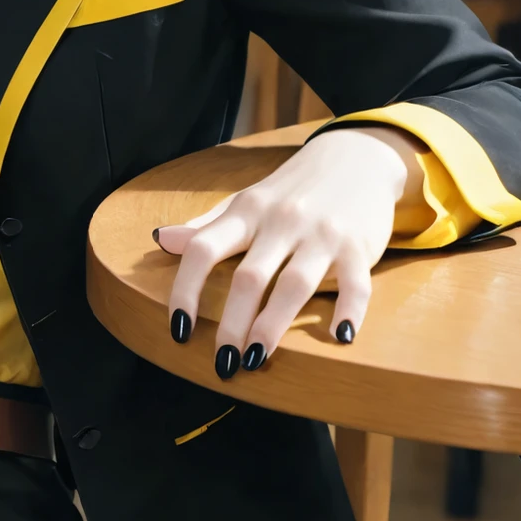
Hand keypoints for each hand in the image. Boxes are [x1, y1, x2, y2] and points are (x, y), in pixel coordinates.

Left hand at [155, 125, 421, 371]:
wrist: (355, 156)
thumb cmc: (290, 190)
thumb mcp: (246, 201)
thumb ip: (206, 225)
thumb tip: (162, 241)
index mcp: (246, 212)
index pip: (203, 250)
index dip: (185, 290)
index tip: (178, 329)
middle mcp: (281, 222)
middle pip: (249, 278)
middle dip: (231, 324)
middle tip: (222, 364)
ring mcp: (321, 234)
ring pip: (294, 284)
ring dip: (273, 326)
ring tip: (256, 359)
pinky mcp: (358, 246)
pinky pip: (355, 283)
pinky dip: (349, 310)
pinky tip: (339, 337)